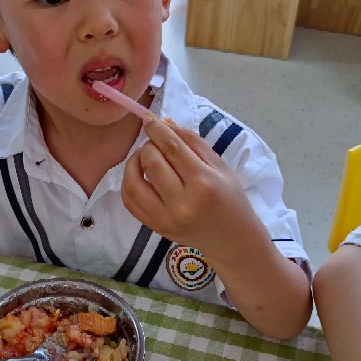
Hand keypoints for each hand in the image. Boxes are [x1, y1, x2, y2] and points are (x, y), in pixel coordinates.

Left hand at [121, 119, 251, 260]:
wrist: (232, 240)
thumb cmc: (231, 200)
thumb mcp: (220, 166)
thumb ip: (192, 142)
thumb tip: (165, 122)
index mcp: (203, 183)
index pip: (172, 148)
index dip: (157, 130)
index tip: (149, 120)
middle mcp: (182, 202)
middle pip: (151, 162)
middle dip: (149, 146)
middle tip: (155, 143)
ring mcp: (165, 218)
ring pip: (133, 182)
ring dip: (134, 163)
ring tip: (143, 157)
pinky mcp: (155, 227)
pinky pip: (129, 202)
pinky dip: (128, 183)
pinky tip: (138, 175)